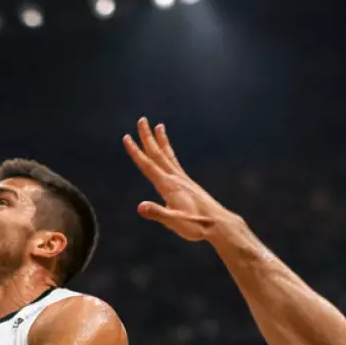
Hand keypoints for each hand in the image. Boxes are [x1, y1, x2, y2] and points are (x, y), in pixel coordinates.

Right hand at [123, 118, 232, 241]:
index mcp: (169, 185)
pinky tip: (168, 153)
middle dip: (148, 137)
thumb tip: (140, 207)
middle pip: (158, 153)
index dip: (136, 152)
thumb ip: (158, 213)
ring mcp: (183, 180)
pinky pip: (175, 163)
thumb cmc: (197, 224)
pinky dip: (169, 153)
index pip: (148, 165)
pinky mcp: (188, 184)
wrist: (218, 224)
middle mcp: (176, 178)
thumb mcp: (175, 222)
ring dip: (161, 141)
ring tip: (159, 126)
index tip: (126, 137)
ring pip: (168, 155)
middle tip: (142, 120)